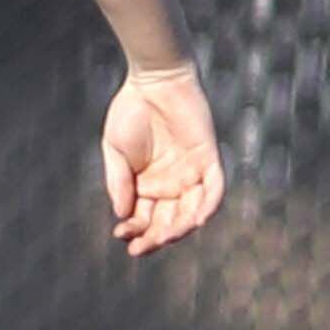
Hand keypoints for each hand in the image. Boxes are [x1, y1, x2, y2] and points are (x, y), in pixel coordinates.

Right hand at [100, 65, 225, 256]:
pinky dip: (208, 206)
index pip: (144, 218)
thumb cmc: (130, 112)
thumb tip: (122, 215)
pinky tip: (196, 220)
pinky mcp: (208, 160)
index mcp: (147, 185)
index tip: (122, 235)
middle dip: (155, 238)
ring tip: (163, 238)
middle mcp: (171, 184)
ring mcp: (192, 174)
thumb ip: (118, 183)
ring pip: (191, 212)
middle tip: (140, 248)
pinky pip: (214, 190)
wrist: (153, 81)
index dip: (135, 231)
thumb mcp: (114, 151)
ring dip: (179, 228)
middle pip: (168, 221)